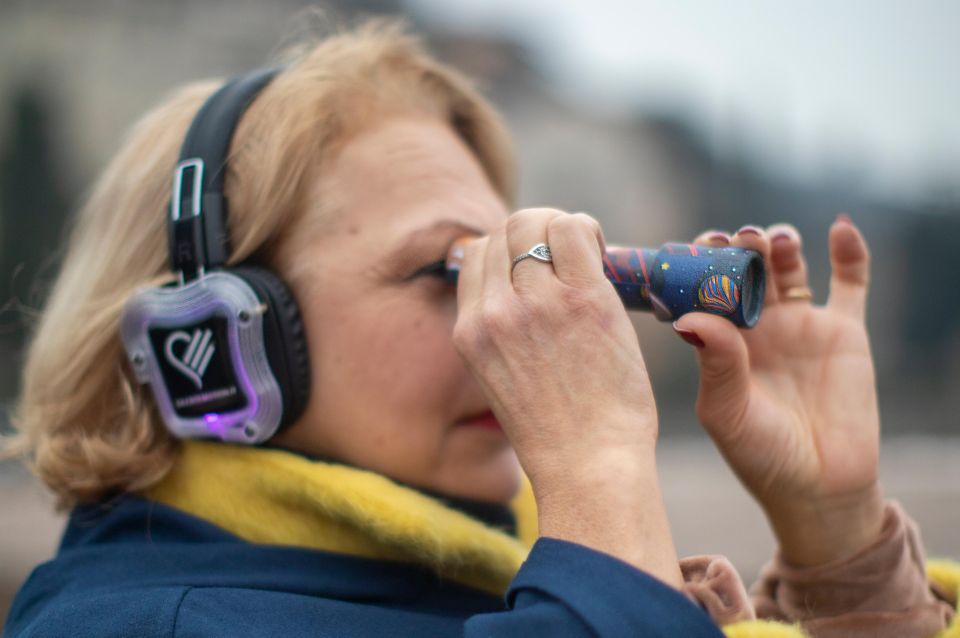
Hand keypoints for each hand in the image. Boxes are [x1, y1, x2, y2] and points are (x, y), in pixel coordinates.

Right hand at [454, 208, 680, 584]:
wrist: (588, 467)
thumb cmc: (558, 433)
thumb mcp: (502, 380)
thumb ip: (503, 331)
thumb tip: (526, 285)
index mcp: (469, 332)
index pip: (476, 252)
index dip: (510, 250)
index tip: (538, 268)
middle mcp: (494, 311)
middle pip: (505, 229)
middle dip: (537, 231)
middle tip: (568, 258)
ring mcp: (536, 302)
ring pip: (538, 221)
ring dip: (565, 228)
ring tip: (588, 257)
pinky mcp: (582, 298)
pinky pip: (575, 230)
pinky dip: (590, 232)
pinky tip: (604, 257)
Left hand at [673, 216, 883, 566]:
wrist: (819, 487)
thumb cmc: (760, 455)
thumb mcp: (727, 412)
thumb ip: (715, 364)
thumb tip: (689, 318)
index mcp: (722, 341)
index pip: (706, 290)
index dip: (699, 266)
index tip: (692, 248)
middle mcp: (758, 326)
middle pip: (745, 269)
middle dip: (737, 248)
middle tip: (732, 240)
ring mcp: (800, 324)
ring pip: (788, 266)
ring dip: (779, 244)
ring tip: (771, 241)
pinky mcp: (844, 330)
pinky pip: (850, 281)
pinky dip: (849, 251)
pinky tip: (839, 228)